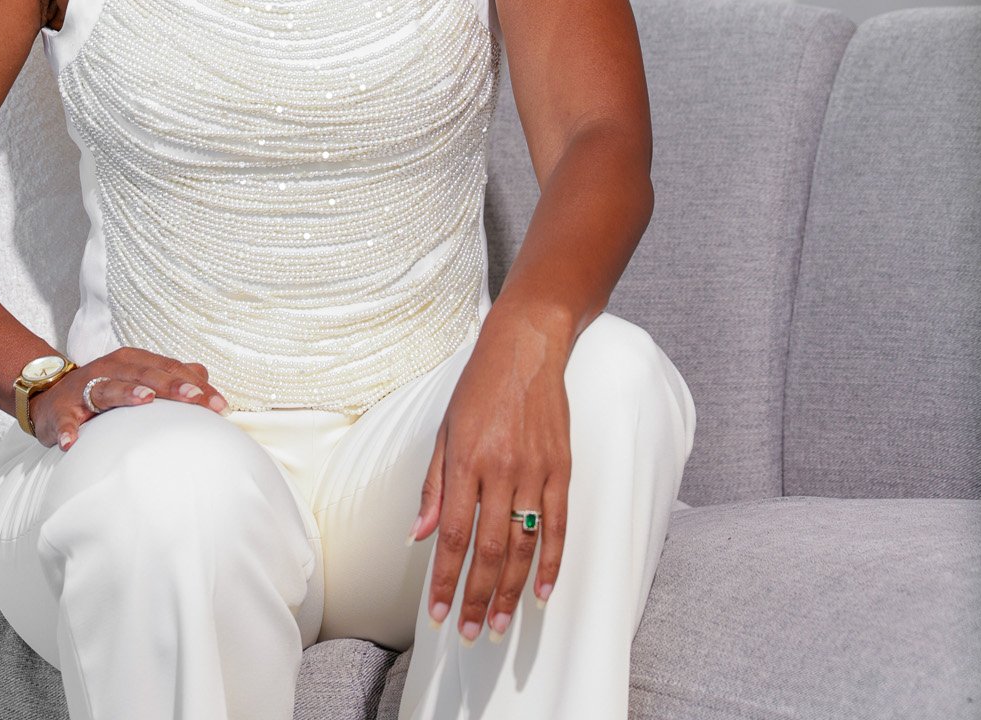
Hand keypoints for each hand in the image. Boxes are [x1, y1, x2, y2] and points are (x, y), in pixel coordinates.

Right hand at [29, 349, 229, 450]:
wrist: (52, 396)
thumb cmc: (104, 388)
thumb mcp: (137, 377)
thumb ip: (170, 376)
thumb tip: (204, 376)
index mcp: (133, 361)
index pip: (170, 369)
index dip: (195, 385)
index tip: (219, 405)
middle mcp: (112, 368)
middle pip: (146, 373)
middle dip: (172, 385)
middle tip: (195, 399)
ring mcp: (86, 387)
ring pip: (108, 387)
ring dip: (126, 393)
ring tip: (145, 400)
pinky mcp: (62, 410)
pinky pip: (65, 420)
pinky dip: (68, 430)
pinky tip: (72, 442)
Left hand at [408, 306, 570, 639]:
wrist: (526, 347)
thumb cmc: (478, 388)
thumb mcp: (444, 430)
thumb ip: (433, 486)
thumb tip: (417, 536)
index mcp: (466, 461)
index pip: (452, 535)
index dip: (445, 579)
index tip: (438, 614)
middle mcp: (501, 470)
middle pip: (488, 549)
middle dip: (476, 597)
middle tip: (469, 634)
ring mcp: (535, 471)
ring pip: (524, 546)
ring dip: (510, 592)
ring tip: (498, 625)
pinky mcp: (562, 469)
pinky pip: (558, 526)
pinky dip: (552, 564)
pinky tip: (543, 593)